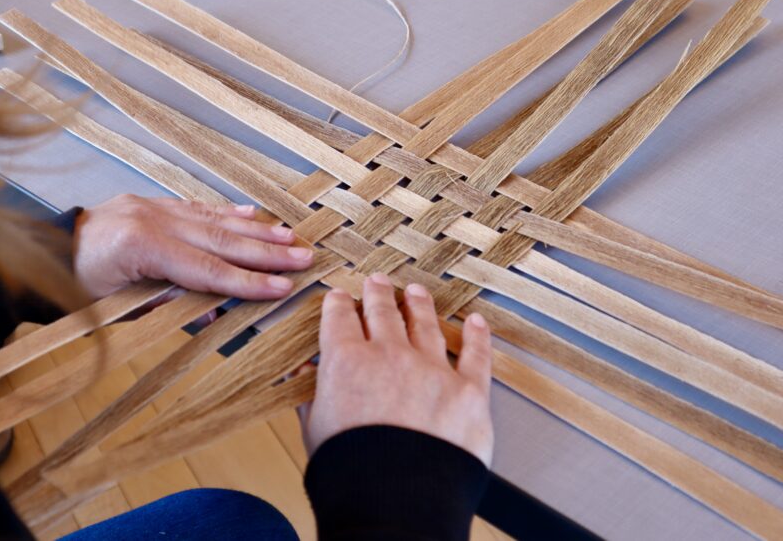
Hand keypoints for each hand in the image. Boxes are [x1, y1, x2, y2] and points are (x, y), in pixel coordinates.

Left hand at [72, 194, 313, 298]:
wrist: (42, 253)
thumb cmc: (74, 287)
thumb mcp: (117, 308)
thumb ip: (168, 307)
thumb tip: (216, 315)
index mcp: (139, 247)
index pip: (206, 270)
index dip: (247, 280)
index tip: (282, 287)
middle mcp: (150, 219)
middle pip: (219, 239)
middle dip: (265, 250)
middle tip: (302, 256)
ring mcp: (151, 207)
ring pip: (213, 218)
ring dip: (255, 229)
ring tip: (289, 236)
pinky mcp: (150, 202)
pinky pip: (196, 206)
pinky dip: (227, 211)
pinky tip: (252, 214)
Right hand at [301, 273, 493, 466]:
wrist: (396, 501)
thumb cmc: (349, 471)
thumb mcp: (314, 429)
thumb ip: (311, 395)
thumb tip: (305, 374)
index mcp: (346, 361)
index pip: (339, 318)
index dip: (339, 304)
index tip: (341, 298)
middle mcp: (389, 355)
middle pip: (383, 312)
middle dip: (378, 293)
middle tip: (378, 281)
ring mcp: (432, 369)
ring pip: (426, 324)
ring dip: (420, 304)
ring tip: (416, 292)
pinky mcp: (468, 390)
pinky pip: (475, 354)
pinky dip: (477, 335)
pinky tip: (475, 322)